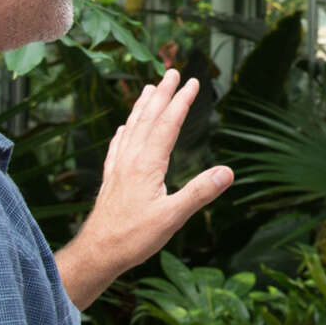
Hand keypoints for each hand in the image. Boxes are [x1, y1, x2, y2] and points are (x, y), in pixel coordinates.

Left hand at [53, 69, 232, 307]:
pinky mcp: (110, 179)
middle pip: (148, 118)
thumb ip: (200, 192)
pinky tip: (123, 128)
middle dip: (162, 93)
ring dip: (142, 105)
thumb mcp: (172, 218)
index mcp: (147, 164)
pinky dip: (124, 130)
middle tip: (172, 72)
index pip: (168, 124)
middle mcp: (130, 159)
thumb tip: (228, 171)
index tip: (193, 82)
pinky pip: (118, 145)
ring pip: (131, 127)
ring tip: (148, 88)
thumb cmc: (133, 238)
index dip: (182, 101)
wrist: (97, 252)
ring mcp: (118, 167)